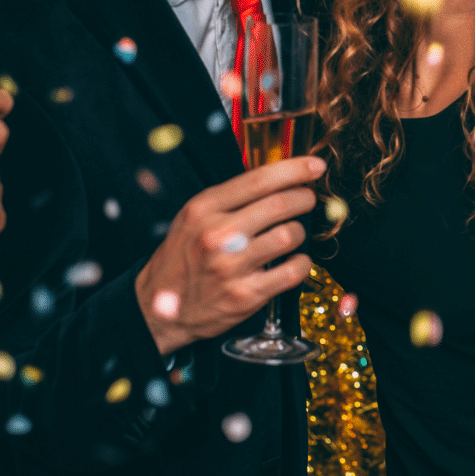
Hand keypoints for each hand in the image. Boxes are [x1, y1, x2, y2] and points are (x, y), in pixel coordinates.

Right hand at [135, 156, 324, 355]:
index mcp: (204, 209)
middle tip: (308, 198)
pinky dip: (302, 264)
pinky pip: (292, 272)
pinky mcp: (246, 295)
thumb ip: (229, 200)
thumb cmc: (182, 259)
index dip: (294, 169)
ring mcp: (232, 267)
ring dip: (300, 232)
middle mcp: (217, 235)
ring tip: (292, 234)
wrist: (159, 309)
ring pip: (289, 236)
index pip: (258, 180)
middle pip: (280, 205)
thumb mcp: (193, 218)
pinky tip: (295, 262)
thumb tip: (276, 179)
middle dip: (304, 198)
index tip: (315, 166)